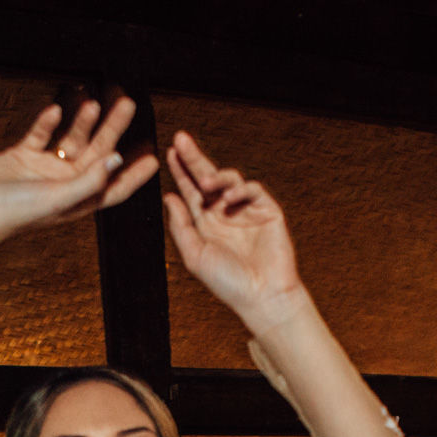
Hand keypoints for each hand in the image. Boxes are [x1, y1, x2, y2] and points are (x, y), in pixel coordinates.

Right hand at [0, 99, 158, 249]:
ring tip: (95, 102)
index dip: (134, 175)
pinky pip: (40, 135)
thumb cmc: (16, 214)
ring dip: (83, 121)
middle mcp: (64, 184)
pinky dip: (48, 123)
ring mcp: (44, 170)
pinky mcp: (22, 156)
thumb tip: (117, 159)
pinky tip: (57, 109)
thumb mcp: (59, 197)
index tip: (154, 157)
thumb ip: (90, 179)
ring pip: (70, 140)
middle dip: (113, 130)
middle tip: (128, 105)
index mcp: (78, 200)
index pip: (113, 187)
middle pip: (96, 153)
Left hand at [162, 131, 305, 332]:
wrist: (262, 297)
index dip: (181, 171)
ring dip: (216, 177)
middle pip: (207, 179)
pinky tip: (229, 197)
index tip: (168, 152)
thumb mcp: (195, 255)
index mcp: (206, 223)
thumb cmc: (227, 283)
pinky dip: (241, 189)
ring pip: (230, 180)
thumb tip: (168, 196)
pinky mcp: (268, 211)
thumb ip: (180, 226)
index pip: (191, 191)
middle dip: (194, 159)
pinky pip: (253, 190)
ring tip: (206, 182)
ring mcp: (247, 211)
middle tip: (180, 139)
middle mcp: (225, 213)